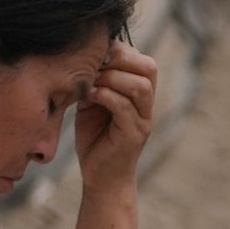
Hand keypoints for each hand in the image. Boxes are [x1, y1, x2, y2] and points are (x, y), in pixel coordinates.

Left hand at [72, 41, 158, 195]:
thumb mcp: (92, 104)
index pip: (142, 60)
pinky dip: (106, 96)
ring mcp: (144, 120)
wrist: (100, 178)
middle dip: (121, 59)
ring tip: (91, 80)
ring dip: (112, 77)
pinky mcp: (134, 135)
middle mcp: (147, 105)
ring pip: (140, 86)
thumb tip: (80, 56)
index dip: (120, 50)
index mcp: (140, 94)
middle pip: (149, 68)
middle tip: (95, 63)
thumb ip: (93, 82)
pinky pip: (124, 107)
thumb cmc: (94, 139)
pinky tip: (88, 95)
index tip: (94, 52)